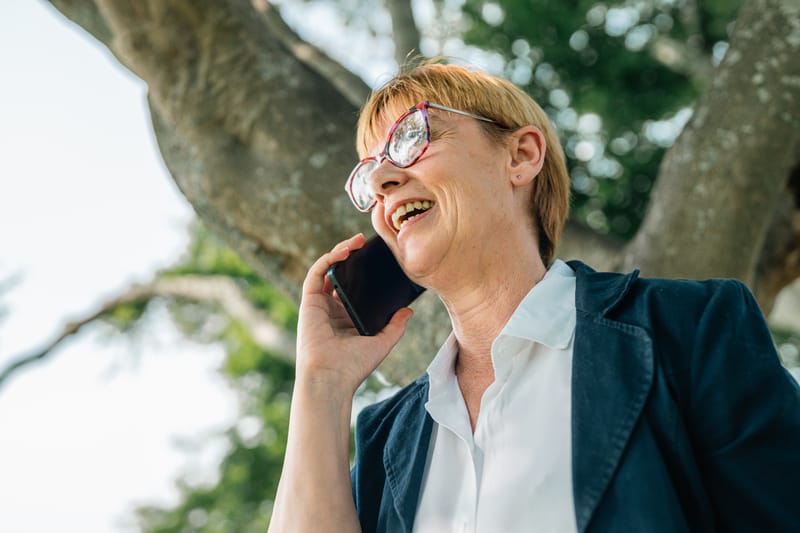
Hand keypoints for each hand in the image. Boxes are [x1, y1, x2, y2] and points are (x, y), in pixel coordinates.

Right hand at [296, 233, 412, 394]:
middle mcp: (331, 310)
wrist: (332, 377)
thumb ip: (395, 326)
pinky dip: (329, 259)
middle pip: (340, 275)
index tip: (379, 259)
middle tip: (367, 243)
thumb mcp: (382, 343)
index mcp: (346, 319)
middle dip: (352, 257)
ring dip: (340, 252)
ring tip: (357, 241)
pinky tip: (345, 250)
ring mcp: (319, 305)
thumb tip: (409, 311)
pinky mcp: (309, 302)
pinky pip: (316, 273)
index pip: (354, 288)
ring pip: (328, 270)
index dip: (363, 272)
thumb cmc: (354, 366)